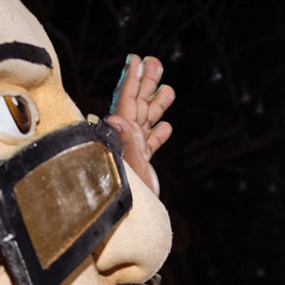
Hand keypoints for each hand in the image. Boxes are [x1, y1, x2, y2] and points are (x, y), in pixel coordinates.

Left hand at [107, 54, 174, 196]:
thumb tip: (115, 116)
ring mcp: (134, 151)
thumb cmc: (127, 198)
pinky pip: (150, 144)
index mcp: (121, 136)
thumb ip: (124, 143)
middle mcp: (125, 139)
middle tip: (156, 62)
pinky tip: (166, 126)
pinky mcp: (142, 164)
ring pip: (146, 121)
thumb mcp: (128, 169)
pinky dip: (158, 133)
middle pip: (136, 105)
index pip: (126, 102)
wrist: (133, 224)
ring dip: (156, 104)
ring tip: (168, 88)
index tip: (137, 59)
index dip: (132, 80)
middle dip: (145, 83)